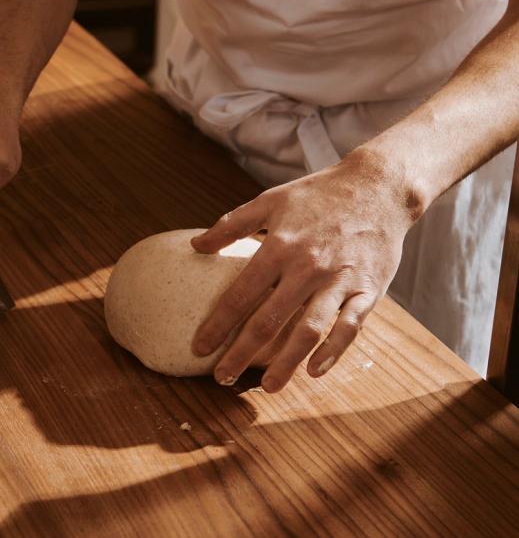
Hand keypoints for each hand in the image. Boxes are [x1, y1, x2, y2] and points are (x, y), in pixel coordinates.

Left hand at [191, 151, 417, 391]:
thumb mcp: (269, 201)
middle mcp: (308, 267)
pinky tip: (314, 370)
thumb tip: (194, 246)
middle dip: (242, 353)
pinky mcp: (369, 290)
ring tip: (267, 387)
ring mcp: (340, 280)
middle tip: (222, 377)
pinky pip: (350, 327)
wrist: (378, 186)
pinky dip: (333, 352)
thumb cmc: (318, 195)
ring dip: (287, 362)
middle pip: (269, 319)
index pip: (241, 293)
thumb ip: (230, 225)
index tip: (200, 348)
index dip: (218, 324)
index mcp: (280, 246)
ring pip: (309, 330)